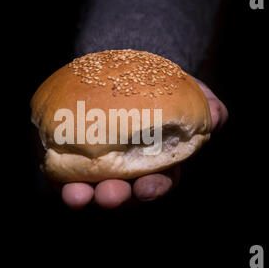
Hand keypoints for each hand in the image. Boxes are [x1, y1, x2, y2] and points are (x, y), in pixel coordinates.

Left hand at [58, 78, 227, 208]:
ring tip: (76, 194)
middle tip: (110, 195)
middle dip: (116, 199)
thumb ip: (203, 103)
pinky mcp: (69, 153)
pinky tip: (52, 166)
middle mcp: (124, 170)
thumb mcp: (183, 89)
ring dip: (82, 195)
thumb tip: (216, 115)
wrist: (120, 69)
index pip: (158, 183)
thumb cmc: (157, 85)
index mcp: (154, 162)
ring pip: (88, 189)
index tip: (146, 187)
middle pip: (120, 194)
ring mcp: (95, 164)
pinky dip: (58, 173)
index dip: (153, 189)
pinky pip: (62, 169)